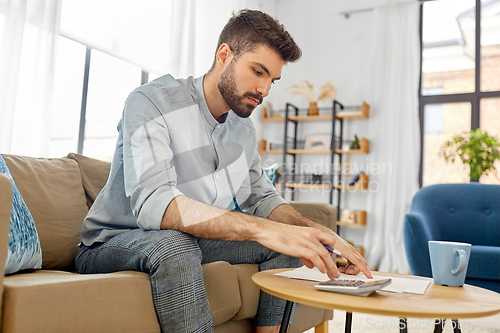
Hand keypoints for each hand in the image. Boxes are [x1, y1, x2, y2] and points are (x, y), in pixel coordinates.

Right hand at [255, 222, 371, 279]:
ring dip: (332, 267)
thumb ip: (308, 253)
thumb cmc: (281, 237)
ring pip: (326, 254)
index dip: (348, 252)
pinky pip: (315, 257)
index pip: (336, 242)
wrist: (267, 231)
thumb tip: (314, 264)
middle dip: (349, 260)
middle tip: (353, 271)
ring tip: (335, 276)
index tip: (357, 262)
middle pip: (337, 247)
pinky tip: (322, 271)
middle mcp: (314, 234)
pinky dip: (321, 265)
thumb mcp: (298, 244)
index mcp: (315, 232)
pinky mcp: (300, 246)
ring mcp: (308, 239)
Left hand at [311, 224, 371, 278]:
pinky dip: (350, 266)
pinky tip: (342, 268)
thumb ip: (329, 262)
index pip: (357, 261)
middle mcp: (350, 249)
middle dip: (354, 271)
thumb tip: (331, 272)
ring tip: (341, 270)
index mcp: (346, 250)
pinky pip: (355, 261)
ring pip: (358, 263)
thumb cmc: (325, 241)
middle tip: (344, 272)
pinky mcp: (349, 251)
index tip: (369, 276)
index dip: (364, 270)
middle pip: (360, 263)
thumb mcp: (325, 252)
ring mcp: (350, 250)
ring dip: (352, 269)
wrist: (324, 233)